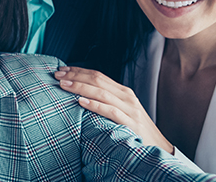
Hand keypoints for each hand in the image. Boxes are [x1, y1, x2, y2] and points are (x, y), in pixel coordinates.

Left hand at [55, 66, 173, 153]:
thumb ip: (105, 101)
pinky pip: (111, 112)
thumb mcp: (122, 110)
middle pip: (98, 81)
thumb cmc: (135, 129)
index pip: (98, 76)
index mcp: (123, 92)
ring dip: (81, 87)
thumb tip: (80, 95)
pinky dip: (95, 105)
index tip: (61, 69)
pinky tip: (81, 102)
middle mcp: (127, 97)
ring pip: (102, 93)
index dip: (79, 71)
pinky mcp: (131, 124)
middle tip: (57, 75)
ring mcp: (130, 110)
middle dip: (75, 76)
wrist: (158, 146)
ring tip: (64, 86)